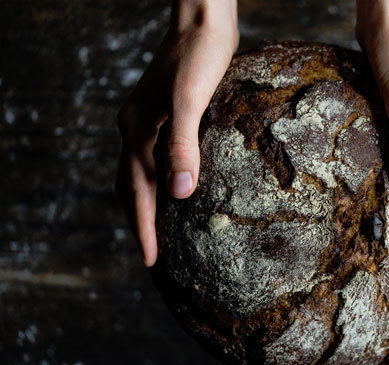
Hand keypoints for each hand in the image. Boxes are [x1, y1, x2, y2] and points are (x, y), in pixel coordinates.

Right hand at [116, 0, 238, 265]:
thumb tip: (179, 193)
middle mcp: (135, 129)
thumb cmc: (199, 57)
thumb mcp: (191, 100)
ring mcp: (147, 121)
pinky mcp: (164, 115)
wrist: (202, 21)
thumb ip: (182, 144)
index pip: (137, 192)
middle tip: (153, 256)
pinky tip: (177, 187)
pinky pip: (154, 158)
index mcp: (137, 131)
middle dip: (140, 223)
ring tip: (160, 231)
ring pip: (140, 174)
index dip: (144, 228)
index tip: (151, 261)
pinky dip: (159, 181)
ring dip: (147, 204)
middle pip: (130, 187)